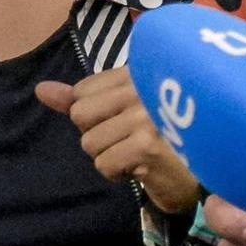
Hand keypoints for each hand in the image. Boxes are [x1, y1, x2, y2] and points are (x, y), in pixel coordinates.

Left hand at [36, 67, 200, 213]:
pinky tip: (143, 167)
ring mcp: (146, 116)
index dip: (95, 114)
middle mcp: (142, 88)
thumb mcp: (121, 110)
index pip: (82, 91)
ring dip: (110, 156)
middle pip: (80, 115)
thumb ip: (80, 99)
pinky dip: (119, 172)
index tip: (124, 121)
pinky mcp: (148, 146)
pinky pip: (104, 164)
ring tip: (139, 153)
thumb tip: (41, 90)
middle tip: (130, 139)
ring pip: (90, 143)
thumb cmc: (162, 138)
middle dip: (99, 135)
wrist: (204, 172)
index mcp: (137, 73)